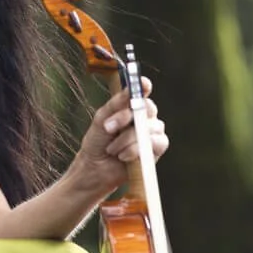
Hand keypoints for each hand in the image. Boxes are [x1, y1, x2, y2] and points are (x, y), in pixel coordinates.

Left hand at [72, 77, 168, 202]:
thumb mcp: (101, 120)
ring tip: (112, 149)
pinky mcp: (157, 149)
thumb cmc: (98, 142)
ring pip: (147, 128)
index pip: (142, 91)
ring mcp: (153, 132)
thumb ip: (116, 105)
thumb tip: (130, 90)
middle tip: (108, 127)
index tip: (143, 84)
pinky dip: (134, 150)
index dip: (144, 86)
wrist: (96, 168)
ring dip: (126, 139)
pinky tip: (123, 156)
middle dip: (125, 118)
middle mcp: (145, 117)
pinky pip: (153, 143)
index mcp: (132, 106)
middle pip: (147, 108)